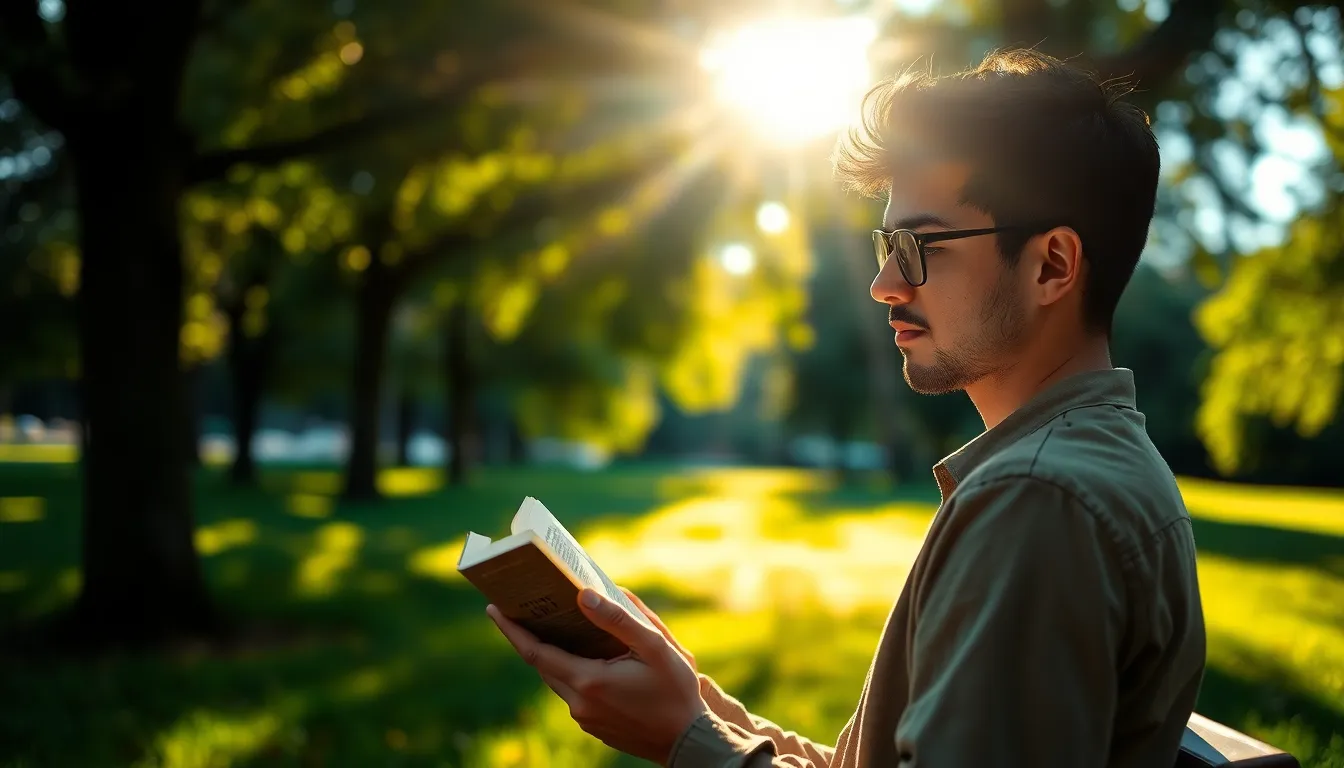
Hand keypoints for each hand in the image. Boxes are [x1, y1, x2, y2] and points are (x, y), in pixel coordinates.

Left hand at [488, 588, 707, 763]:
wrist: (689, 742)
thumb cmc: (676, 691)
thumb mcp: (655, 647)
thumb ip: (618, 619)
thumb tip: (583, 594)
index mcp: (588, 681)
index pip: (535, 652)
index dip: (511, 630)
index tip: (493, 609)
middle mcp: (579, 704)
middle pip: (543, 665)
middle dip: (530, 637)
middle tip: (524, 608)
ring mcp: (586, 719)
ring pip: (559, 680)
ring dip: (553, 655)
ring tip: (556, 628)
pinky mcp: (595, 727)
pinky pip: (574, 694)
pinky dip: (572, 671)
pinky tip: (588, 658)